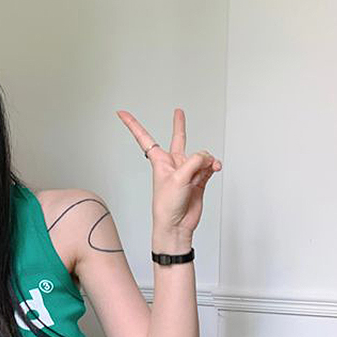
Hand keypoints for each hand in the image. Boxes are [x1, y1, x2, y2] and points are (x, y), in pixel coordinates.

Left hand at [116, 108, 221, 235]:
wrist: (177, 225)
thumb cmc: (167, 205)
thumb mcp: (178, 178)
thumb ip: (195, 161)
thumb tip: (208, 157)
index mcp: (159, 161)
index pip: (145, 138)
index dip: (133, 124)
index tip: (121, 113)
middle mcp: (173, 164)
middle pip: (178, 139)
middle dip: (179, 125)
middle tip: (179, 111)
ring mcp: (187, 171)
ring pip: (201, 156)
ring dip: (207, 160)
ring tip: (208, 168)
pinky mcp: (199, 179)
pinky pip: (209, 166)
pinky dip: (213, 166)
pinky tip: (215, 168)